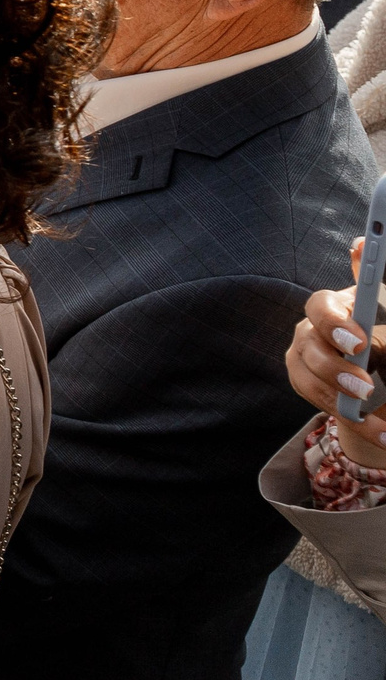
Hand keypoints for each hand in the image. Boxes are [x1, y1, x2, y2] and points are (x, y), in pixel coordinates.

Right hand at [290, 241, 385, 466]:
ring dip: (344, 402)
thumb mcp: (382, 315)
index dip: (335, 324)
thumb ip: (372, 283)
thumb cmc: (382, 340)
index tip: (359, 342)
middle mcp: (309, 331)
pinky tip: (384, 435)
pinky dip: (358, 425)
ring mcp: (303, 360)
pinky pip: (323, 408)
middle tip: (366, 387)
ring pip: (310, 380)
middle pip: (309, 346)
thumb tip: (362, 244)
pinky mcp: (306, 387)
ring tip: (382, 424)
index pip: (320, 307)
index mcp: (332, 308)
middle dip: (336, 369)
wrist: (380, 376)